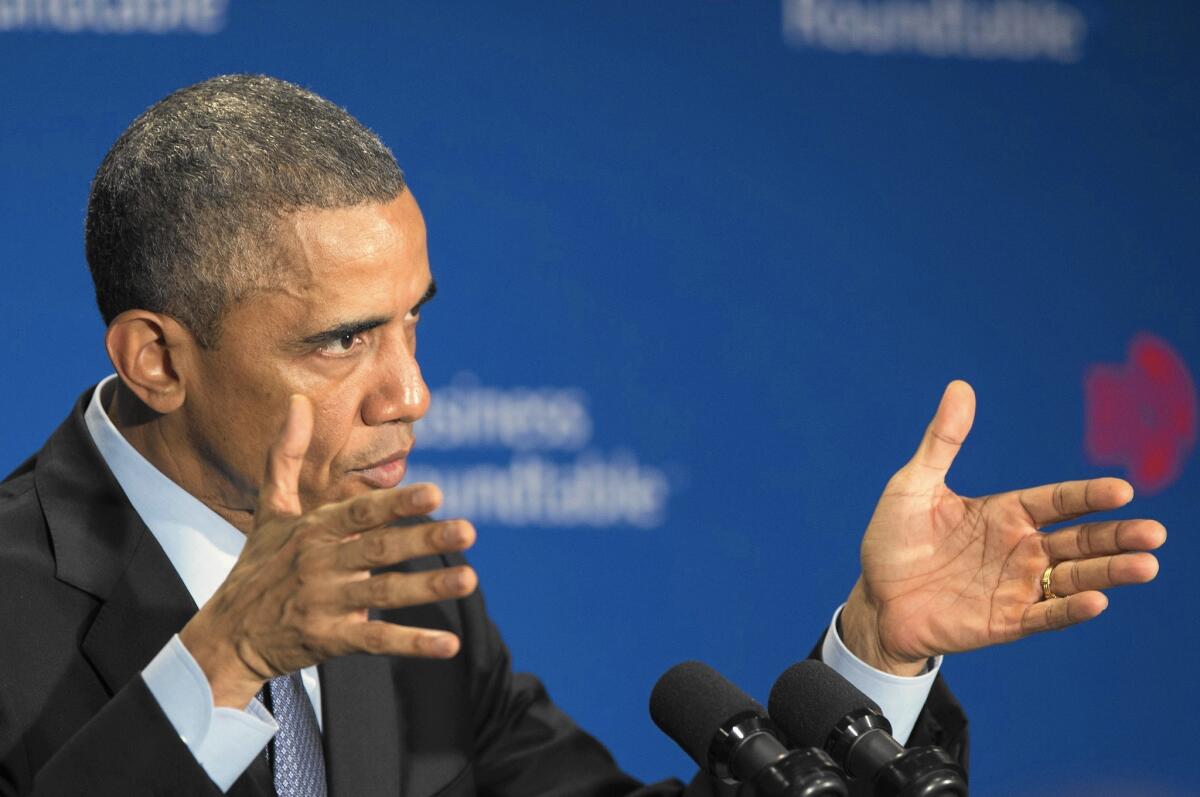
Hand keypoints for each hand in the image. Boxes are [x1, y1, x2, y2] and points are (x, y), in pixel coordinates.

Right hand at [179, 394, 477, 707]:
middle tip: (468, 531)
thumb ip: (286, 455)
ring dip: (428, 587)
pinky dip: (413, 643)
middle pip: (379, 549)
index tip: (436, 493)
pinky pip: (376, 640)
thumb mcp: (269, 511)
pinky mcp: (328, 641)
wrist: (225, 637)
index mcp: (313, 530)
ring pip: (383, 593)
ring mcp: (324, 603)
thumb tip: (298, 400)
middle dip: (424, 539)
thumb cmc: (258, 567)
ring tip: (470, 580)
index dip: (397, 503)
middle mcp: (320, 564)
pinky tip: (449, 644)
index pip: (361, 512)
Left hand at [840, 381, 1165, 675]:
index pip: (1058, 501)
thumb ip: (942, 441)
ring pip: (1074, 578)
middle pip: (1080, 540)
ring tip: (1146, 565)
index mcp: (1005, 513)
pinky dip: (1069, 610)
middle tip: (1156, 533)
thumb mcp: (913, 485)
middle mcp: (1020, 549)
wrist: (873, 598)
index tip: (1122, 490)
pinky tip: (1096, 601)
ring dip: (1109, 573)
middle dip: (1117, 536)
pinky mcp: (1003, 622)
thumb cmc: (894, 540)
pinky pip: (1043, 615)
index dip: (1089, 495)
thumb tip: (960, 386)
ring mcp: (1015, 586)